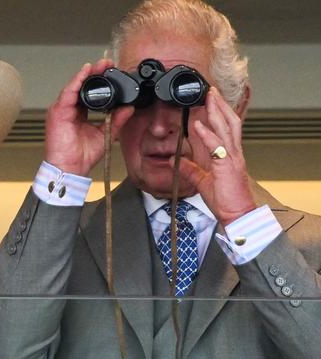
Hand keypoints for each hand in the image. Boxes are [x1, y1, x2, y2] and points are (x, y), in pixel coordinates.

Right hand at [45, 59, 134, 175]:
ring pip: (75, 85)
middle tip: (108, 63)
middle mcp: (69, 109)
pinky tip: (85, 72)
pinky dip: (77, 80)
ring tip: (99, 64)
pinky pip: (68, 92)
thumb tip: (129, 108)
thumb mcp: (104, 134)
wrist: (70, 169)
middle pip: (82, 86)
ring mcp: (62, 109)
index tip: (113, 72)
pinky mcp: (58, 112)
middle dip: (94, 73)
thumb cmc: (81, 157)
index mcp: (79, 114)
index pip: (89, 92)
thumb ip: (116, 120)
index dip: (100, 81)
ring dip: (87, 74)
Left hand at [179, 88, 256, 225]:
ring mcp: (233, 158)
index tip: (211, 101)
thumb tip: (173, 161)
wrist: (237, 215)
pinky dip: (208, 134)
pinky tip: (199, 125)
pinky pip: (217, 147)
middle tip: (211, 90)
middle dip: (220, 105)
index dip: (219, 113)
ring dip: (216, 112)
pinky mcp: (228, 167)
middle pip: (229, 122)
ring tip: (209, 98)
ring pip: (226, 129)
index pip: (226, 128)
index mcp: (230, 156)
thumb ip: (190, 170)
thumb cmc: (225, 201)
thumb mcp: (202, 182)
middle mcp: (234, 153)